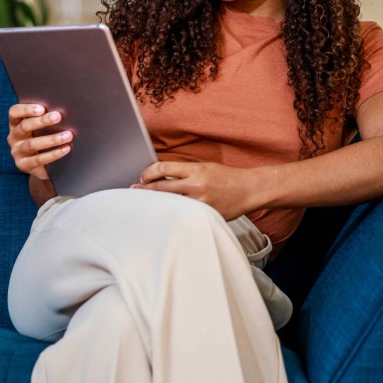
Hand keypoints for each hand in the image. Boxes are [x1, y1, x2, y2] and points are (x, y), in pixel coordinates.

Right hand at [7, 103, 71, 180]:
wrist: (42, 165)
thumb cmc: (44, 138)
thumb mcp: (41, 128)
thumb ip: (46, 118)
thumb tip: (62, 111)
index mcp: (16, 123)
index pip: (14, 112)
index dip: (26, 109)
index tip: (42, 108)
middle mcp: (14, 137)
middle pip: (24, 127)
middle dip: (42, 121)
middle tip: (58, 117)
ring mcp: (17, 152)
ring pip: (32, 144)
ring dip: (52, 139)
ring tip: (68, 135)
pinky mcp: (24, 165)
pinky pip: (39, 159)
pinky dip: (54, 154)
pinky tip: (66, 149)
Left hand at [132, 161, 256, 220]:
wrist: (249, 190)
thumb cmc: (226, 177)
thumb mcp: (205, 168)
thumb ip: (185, 172)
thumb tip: (161, 177)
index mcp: (196, 170)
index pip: (164, 168)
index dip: (149, 172)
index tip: (143, 176)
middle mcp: (196, 185)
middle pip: (161, 188)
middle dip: (144, 189)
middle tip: (134, 190)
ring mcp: (200, 202)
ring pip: (169, 203)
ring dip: (155, 203)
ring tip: (144, 204)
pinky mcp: (205, 215)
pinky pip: (183, 214)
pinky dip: (172, 214)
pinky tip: (164, 215)